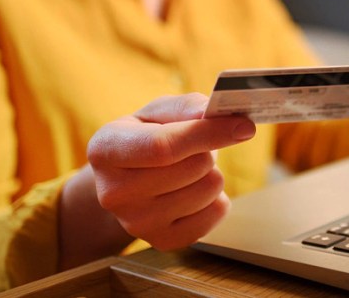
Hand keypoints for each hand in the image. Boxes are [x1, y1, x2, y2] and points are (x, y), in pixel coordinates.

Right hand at [59, 93, 254, 269]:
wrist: (126, 178)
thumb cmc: (146, 135)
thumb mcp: (158, 112)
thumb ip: (189, 108)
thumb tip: (229, 119)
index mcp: (106, 149)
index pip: (163, 147)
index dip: (207, 134)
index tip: (242, 126)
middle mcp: (113, 192)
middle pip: (193, 168)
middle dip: (208, 150)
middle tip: (194, 148)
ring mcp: (136, 222)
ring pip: (209, 190)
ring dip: (211, 174)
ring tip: (189, 170)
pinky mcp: (162, 241)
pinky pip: (215, 214)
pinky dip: (215, 199)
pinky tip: (193, 191)